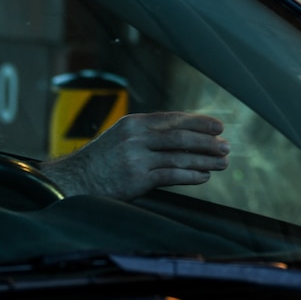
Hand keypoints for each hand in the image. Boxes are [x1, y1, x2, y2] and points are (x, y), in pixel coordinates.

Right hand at [40, 111, 228, 200]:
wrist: (74, 180)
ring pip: (179, 156)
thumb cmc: (102, 161)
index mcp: (134, 123)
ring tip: (222, 163)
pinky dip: (191, 176)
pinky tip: (204, 177)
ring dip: (205, 160)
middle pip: (181, 136)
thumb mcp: (122, 138)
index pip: (174, 119)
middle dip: (207, 141)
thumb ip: (148, 135)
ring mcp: (136, 157)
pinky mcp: (136, 178)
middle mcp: (136, 137)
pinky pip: (171, 175)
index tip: (218, 126)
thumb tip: (184, 136)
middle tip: (226, 146)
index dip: (199, 122)